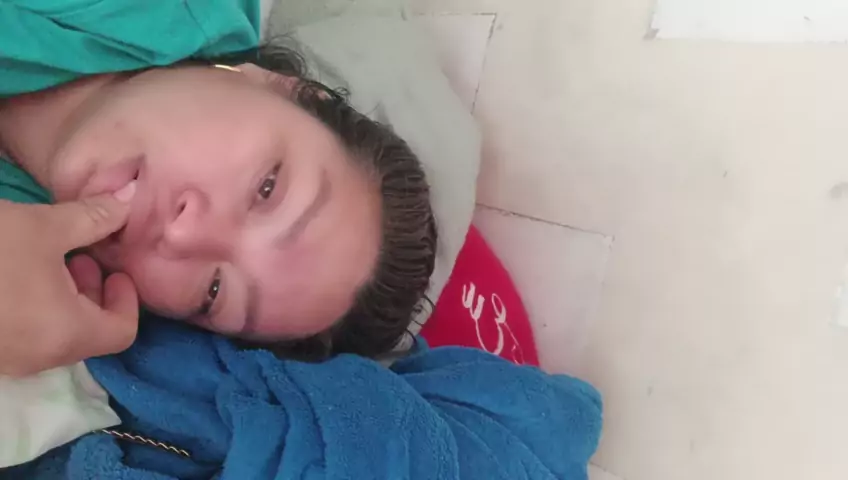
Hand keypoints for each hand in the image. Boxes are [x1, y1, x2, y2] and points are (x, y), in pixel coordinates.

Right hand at [0, 184, 138, 376]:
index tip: (113, 267)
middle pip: (89, 334)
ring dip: (62, 298)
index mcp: (67, 335)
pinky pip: (22, 336)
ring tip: (44, 257)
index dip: (126, 297)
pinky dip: (33, 309)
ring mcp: (5, 360)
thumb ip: (94, 219)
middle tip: (80, 254)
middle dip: (91, 292)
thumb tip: (128, 202)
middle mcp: (39, 359)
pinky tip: (12, 273)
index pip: (122, 332)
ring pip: (53, 334)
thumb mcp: (44, 226)